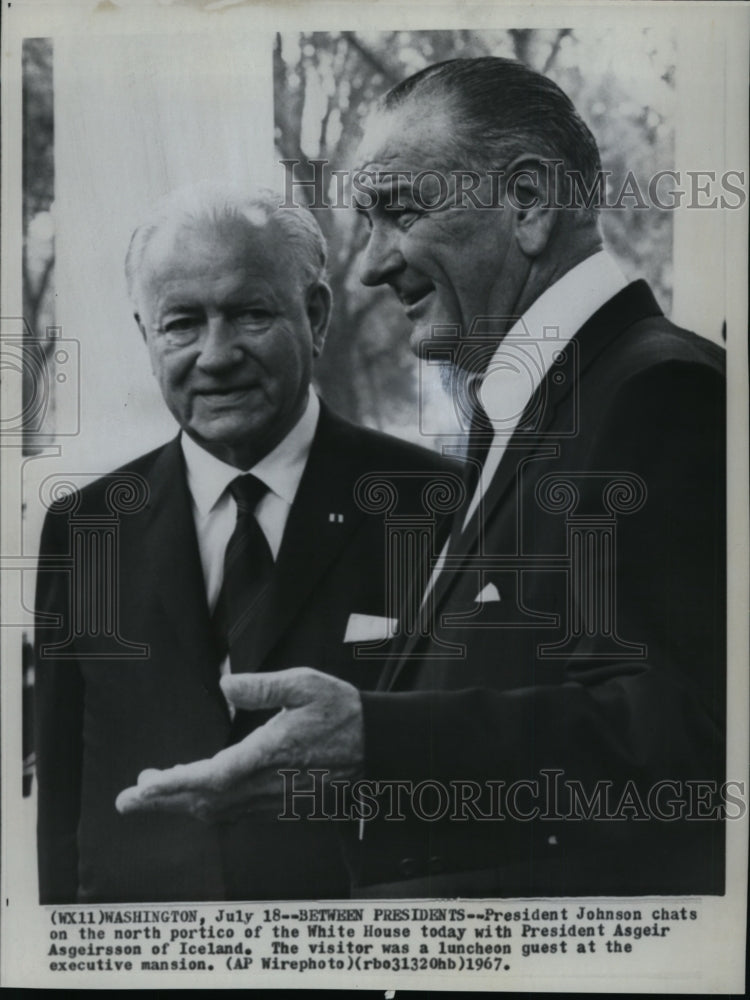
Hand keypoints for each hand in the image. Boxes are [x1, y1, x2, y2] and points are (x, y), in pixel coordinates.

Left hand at [115, 667, 363, 822]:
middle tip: (128, 798)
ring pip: (218, 812)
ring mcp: (275, 800)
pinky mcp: (282, 806)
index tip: (143, 786)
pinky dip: (207, 809)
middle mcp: (268, 783)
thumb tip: (226, 684)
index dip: (175, 784)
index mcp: (271, 753)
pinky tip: (196, 798)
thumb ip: (264, 687)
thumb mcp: (307, 684)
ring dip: (181, 804)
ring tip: (154, 790)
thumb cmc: (342, 711)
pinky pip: (236, 815)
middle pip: (205, 802)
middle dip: (163, 802)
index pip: (213, 776)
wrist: (377, 747)